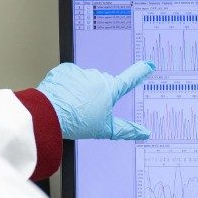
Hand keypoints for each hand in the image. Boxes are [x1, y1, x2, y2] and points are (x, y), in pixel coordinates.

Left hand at [36, 60, 154, 139]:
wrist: (48, 114)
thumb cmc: (76, 122)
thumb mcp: (105, 130)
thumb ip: (126, 130)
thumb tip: (145, 133)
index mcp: (109, 90)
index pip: (129, 80)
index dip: (140, 72)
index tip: (148, 65)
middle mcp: (97, 77)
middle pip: (103, 84)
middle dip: (99, 93)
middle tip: (88, 110)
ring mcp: (81, 72)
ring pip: (86, 80)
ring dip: (82, 89)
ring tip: (72, 106)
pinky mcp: (65, 69)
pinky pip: (70, 76)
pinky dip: (68, 85)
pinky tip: (63, 97)